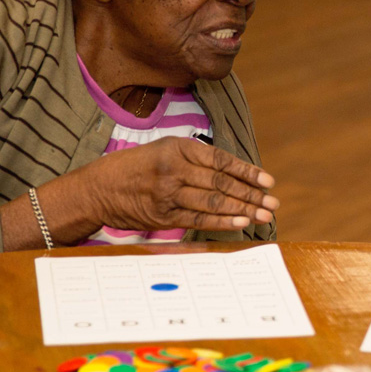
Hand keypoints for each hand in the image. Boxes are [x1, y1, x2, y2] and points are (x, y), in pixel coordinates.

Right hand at [76, 137, 278, 233]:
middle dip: (251, 194)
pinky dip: (222, 222)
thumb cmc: (136, 167)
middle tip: (272, 202)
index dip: (247, 172)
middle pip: (221, 183)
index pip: (221, 160)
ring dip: (243, 210)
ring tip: (264, 214)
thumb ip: (195, 158)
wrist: (98, 188)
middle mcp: (174, 169)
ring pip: (213, 202)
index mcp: (177, 148)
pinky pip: (198, 220)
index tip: (268, 181)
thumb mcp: (163, 149)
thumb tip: (233, 174)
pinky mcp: (163, 216)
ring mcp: (168, 194)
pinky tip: (241, 223)